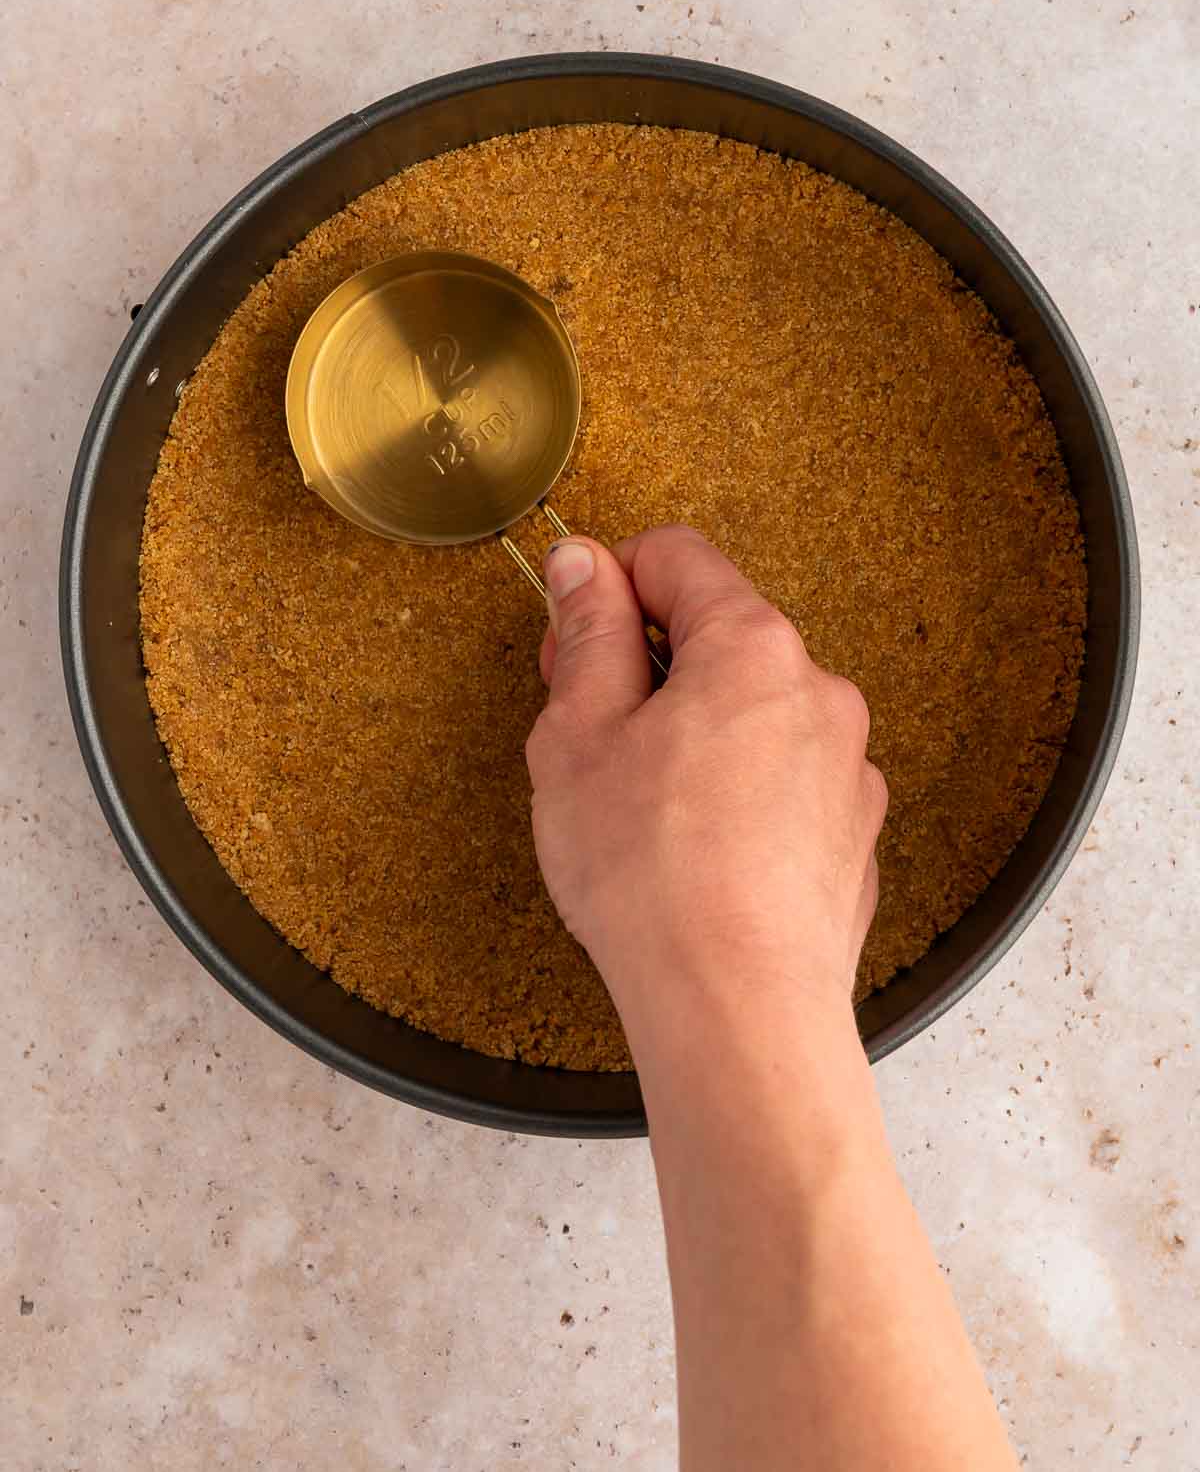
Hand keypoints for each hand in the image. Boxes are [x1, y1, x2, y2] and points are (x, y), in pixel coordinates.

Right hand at [526, 525, 886, 1032]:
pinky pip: (782, 781)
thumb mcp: (579, 734)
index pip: (678, 557)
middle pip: (718, 636)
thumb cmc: (651, 875)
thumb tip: (584, 564)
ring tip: (637, 812)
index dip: (609, 583)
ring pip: (751, 714)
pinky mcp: (853, 836)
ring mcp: (848, 769)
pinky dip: (736, 793)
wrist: (738, 1012)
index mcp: (753, 647)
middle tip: (584, 733)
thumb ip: (587, 633)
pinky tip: (692, 856)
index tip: (570, 637)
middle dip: (646, 666)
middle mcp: (819, 693)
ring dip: (692, 733)